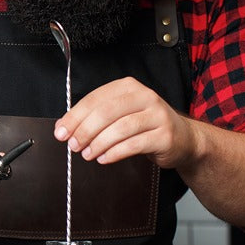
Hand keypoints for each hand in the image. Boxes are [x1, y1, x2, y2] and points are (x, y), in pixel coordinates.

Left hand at [53, 76, 197, 167]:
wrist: (183, 139)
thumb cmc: (145, 126)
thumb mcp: (121, 115)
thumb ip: (94, 117)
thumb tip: (64, 127)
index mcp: (128, 87)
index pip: (95, 98)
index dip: (75, 116)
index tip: (61, 132)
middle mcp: (145, 96)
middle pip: (107, 112)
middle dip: (85, 130)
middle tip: (73, 145)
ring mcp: (157, 115)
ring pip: (121, 128)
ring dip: (99, 143)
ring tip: (87, 154)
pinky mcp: (165, 135)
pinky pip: (135, 144)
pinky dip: (115, 152)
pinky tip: (104, 158)